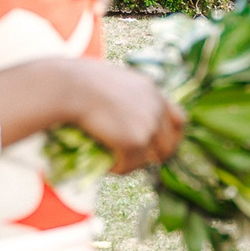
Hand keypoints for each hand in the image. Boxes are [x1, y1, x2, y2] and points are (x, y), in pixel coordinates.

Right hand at [64, 61, 186, 170]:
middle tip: (134, 162)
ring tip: (114, 162)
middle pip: (170, 144)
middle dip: (155, 156)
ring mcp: (149, 125)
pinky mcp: (136, 142)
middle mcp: (156, 107)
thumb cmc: (79, 82)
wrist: (70, 87)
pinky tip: (105, 165)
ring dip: (132, 163)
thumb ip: (126, 99)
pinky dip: (118, 169)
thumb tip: (122, 120)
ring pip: (149, 159)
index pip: (179, 119)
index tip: (158, 147)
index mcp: (152, 90)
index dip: (170, 137)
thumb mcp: (112, 83)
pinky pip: (130, 166)